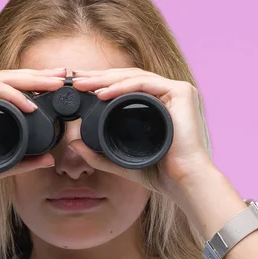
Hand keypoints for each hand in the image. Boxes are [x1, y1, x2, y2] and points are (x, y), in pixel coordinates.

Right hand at [0, 68, 67, 206]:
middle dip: (38, 75)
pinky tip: (31, 105)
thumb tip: (49, 159)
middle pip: (8, 79)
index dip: (34, 84)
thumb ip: (22, 162)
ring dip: (31, 81)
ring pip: (1, 80)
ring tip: (55, 84)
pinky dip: (12, 96)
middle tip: (64, 75)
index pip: (9, 89)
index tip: (58, 85)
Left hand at [69, 67, 215, 198]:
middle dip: (98, 77)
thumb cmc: (160, 174)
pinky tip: (102, 93)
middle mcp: (168, 93)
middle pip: (128, 78)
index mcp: (158, 104)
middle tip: (74, 80)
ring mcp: (177, 90)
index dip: (100, 84)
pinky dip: (122, 87)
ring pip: (134, 77)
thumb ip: (98, 154)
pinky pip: (145, 84)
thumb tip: (73, 144)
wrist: (184, 182)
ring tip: (82, 84)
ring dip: (105, 79)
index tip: (78, 88)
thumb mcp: (121, 161)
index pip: (125, 87)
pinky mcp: (182, 92)